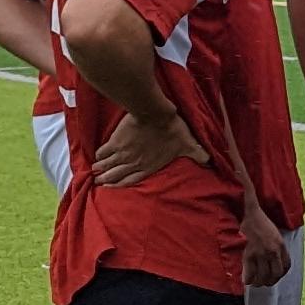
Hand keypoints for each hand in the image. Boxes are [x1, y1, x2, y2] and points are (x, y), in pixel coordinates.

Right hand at [92, 109, 208, 185]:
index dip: (121, 186)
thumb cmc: (173, 129)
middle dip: (107, 180)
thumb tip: (209, 160)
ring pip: (108, 165)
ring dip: (101, 170)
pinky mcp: (116, 141)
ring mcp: (123, 153)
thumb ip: (197, 153)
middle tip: (99, 182)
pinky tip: (96, 157)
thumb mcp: (188, 144)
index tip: (112, 189)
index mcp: (148, 166)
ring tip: (95, 172)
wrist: (156, 114)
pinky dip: (99, 156)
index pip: (132, 180)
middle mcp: (134, 163)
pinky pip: (104, 152)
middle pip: (116, 175)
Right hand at [238, 213, 288, 287]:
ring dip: (260, 282)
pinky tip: (247, 280)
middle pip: (276, 274)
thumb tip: (278, 259)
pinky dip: (248, 279)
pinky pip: (250, 273)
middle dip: (271, 281)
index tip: (276, 276)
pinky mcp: (248, 254)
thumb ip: (278, 246)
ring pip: (263, 276)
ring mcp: (261, 253)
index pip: (286, 266)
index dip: (282, 274)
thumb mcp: (276, 233)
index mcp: (281, 245)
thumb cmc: (262, 222)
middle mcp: (273, 251)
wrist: (250, 214)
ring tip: (256, 283)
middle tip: (265, 282)